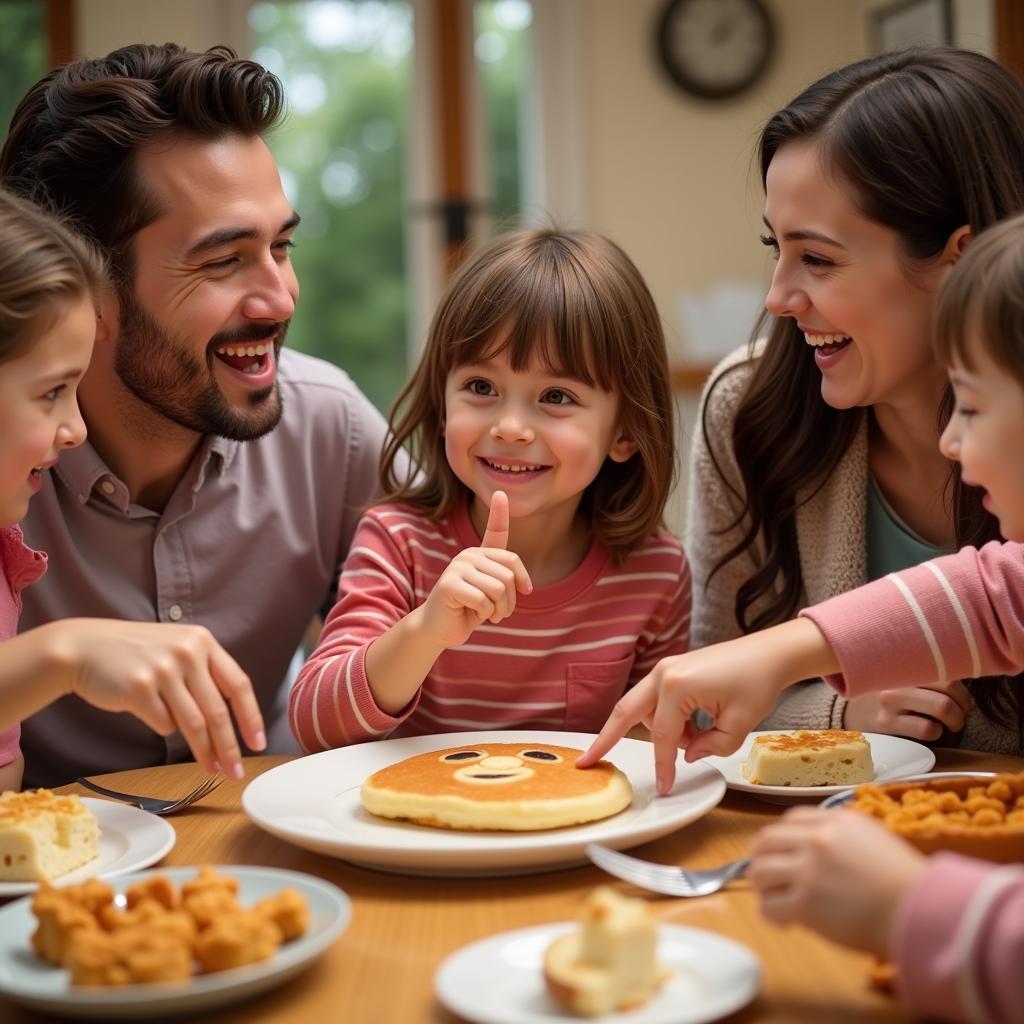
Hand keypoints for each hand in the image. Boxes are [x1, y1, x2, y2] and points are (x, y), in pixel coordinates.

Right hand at [57, 619, 264, 778]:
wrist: (84, 647)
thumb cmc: (135, 654)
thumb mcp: (177, 648)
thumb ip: (204, 672)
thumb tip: (230, 720)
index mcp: (203, 641)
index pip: (238, 685)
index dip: (251, 717)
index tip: (258, 743)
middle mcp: (187, 653)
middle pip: (217, 711)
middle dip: (230, 746)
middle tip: (237, 771)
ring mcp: (163, 670)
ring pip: (193, 724)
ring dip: (205, 752)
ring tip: (212, 768)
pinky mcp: (139, 688)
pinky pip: (163, 723)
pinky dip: (163, 726)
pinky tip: (152, 713)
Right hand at [416, 491, 532, 648]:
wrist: (439, 628)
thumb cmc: (469, 610)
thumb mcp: (491, 594)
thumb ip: (505, 584)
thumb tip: (524, 585)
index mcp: (479, 555)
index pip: (495, 531)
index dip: (499, 513)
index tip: (500, 493)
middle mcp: (468, 555)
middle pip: (509, 574)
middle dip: (511, 601)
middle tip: (499, 613)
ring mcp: (457, 567)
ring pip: (499, 589)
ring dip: (499, 610)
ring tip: (488, 614)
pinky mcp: (449, 584)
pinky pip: (484, 601)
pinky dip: (484, 614)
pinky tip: (473, 614)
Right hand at [577, 618, 837, 793]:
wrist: (769, 653)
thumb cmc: (757, 681)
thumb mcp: (739, 725)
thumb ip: (710, 748)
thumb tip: (688, 754)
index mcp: (676, 686)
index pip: (663, 737)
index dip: (663, 766)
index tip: (664, 787)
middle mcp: (663, 673)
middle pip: (625, 712)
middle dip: (605, 738)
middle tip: (587, 761)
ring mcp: (665, 669)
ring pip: (643, 709)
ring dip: (658, 731)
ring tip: (694, 740)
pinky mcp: (672, 670)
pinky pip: (656, 701)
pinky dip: (665, 720)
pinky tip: (690, 729)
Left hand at [748, 807, 926, 955]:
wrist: (921, 910)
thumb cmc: (906, 882)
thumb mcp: (875, 838)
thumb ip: (842, 835)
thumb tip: (817, 843)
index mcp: (835, 821)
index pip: (790, 820)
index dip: (781, 839)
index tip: (781, 853)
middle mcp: (817, 840)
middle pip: (766, 841)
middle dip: (761, 858)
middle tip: (768, 876)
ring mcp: (809, 870)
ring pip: (759, 871)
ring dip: (763, 887)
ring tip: (775, 899)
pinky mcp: (806, 903)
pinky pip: (769, 907)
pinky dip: (770, 915)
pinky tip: (785, 921)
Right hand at [844, 679, 971, 739]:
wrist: (851, 710)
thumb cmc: (887, 691)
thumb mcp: (902, 673)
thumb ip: (926, 670)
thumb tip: (966, 673)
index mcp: (903, 662)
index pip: (947, 670)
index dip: (962, 689)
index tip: (959, 699)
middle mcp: (896, 677)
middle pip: (950, 687)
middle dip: (964, 706)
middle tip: (959, 713)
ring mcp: (890, 700)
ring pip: (943, 707)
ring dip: (956, 721)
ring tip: (950, 723)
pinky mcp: (886, 722)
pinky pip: (928, 729)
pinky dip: (937, 732)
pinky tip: (929, 730)